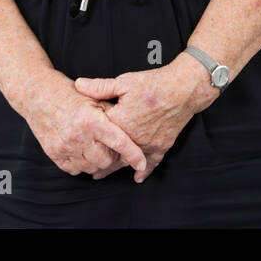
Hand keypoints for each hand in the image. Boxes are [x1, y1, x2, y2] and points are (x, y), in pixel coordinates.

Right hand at [18, 70, 147, 176]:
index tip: (141, 163)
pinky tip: (82, 150)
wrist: (37, 95)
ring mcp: (64, 147)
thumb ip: (112, 112)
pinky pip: (75, 170)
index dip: (133, 155)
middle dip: (113, 156)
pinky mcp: (54, 154)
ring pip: (92, 167)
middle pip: (106, 160)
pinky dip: (82, 163)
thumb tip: (131, 127)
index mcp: (91, 119)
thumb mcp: (93, 97)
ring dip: (98, 161)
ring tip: (96, 146)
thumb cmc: (68, 93)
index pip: (119, 142)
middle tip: (111, 145)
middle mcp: (78, 135)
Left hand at [74, 54, 218, 182]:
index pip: (100, 133)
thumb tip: (78, 85)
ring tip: (102, 174)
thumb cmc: (153, 83)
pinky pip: (151, 163)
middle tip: (87, 169)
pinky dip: (144, 171)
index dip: (90, 136)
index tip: (79, 142)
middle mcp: (133, 137)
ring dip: (115, 168)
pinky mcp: (161, 145)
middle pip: (112, 153)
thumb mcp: (124, 82)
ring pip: (128, 160)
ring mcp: (148, 144)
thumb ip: (100, 87)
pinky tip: (138, 178)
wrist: (182, 88)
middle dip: (99, 161)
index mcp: (121, 122)